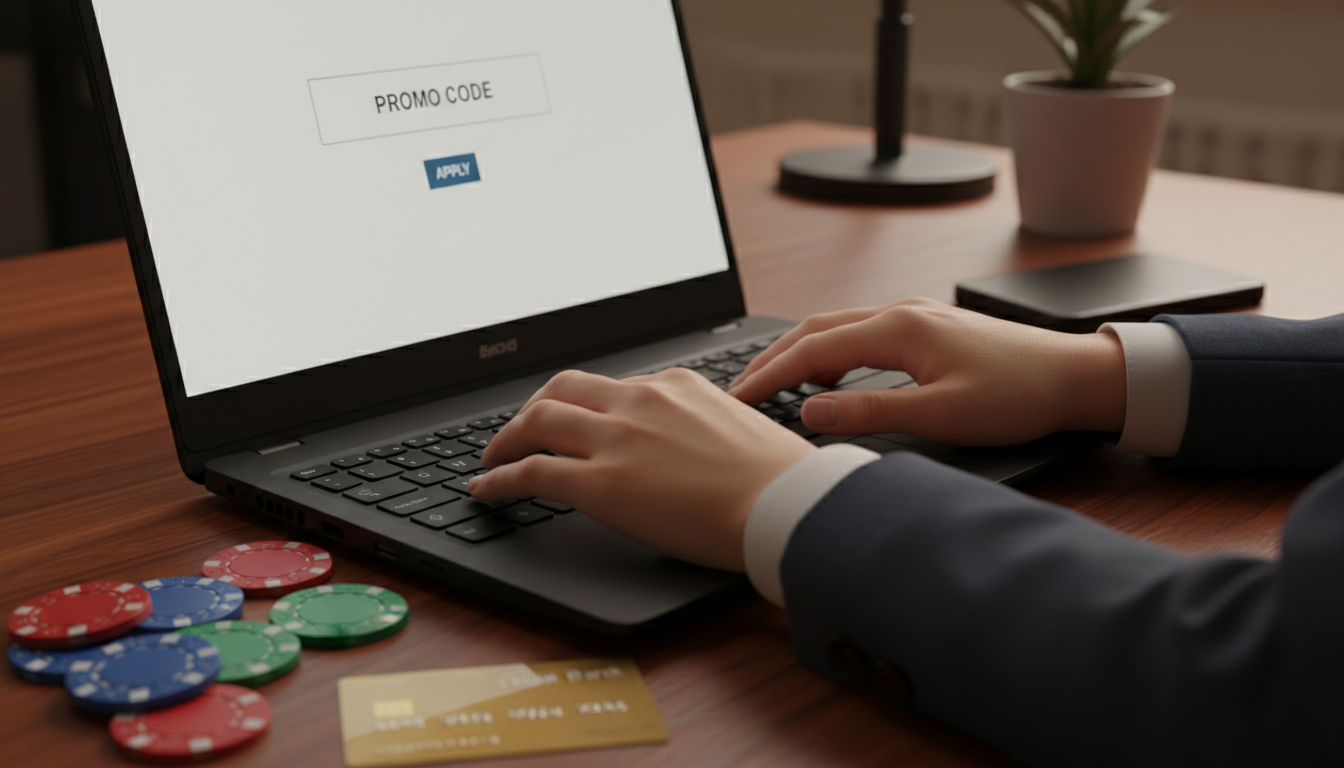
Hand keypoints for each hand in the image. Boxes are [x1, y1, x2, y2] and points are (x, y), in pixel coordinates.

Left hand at [470, 368, 815, 571]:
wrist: (786, 504)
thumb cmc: (780, 479)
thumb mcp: (741, 426)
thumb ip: (705, 424)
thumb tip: (696, 443)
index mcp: (677, 384)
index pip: (613, 385)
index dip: (583, 405)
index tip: (574, 418)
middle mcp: (640, 400)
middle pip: (562, 389)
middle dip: (533, 409)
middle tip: (521, 431)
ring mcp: (616, 438)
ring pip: (537, 421)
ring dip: (506, 439)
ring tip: (492, 458)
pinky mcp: (600, 482)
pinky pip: (532, 471)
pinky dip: (499, 477)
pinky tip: (486, 488)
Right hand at [729, 298, 1126, 445]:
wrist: (1074, 375)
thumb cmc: (1018, 396)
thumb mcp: (941, 415)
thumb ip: (870, 412)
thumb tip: (810, 413)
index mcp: (899, 329)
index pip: (812, 350)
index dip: (769, 376)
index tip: (738, 398)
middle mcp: (900, 312)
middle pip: (815, 329)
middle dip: (771, 358)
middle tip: (739, 390)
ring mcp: (913, 315)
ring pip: (836, 328)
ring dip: (798, 353)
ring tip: (770, 384)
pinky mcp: (926, 327)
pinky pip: (859, 332)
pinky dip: (827, 352)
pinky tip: (826, 377)